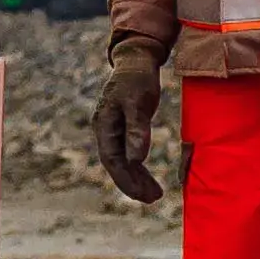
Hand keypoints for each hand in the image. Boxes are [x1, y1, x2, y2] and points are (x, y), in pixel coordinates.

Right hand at [94, 38, 165, 207]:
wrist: (136, 59)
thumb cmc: (137, 78)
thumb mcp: (139, 102)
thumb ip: (137, 129)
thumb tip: (137, 159)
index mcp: (104, 125)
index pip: (112, 160)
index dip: (127, 180)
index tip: (143, 195)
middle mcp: (105, 130)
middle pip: (116, 165)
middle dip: (132, 184)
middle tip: (153, 199)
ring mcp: (113, 130)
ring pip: (122, 161)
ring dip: (136, 179)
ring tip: (155, 195)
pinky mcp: (124, 128)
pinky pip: (128, 153)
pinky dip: (138, 167)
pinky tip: (148, 178)